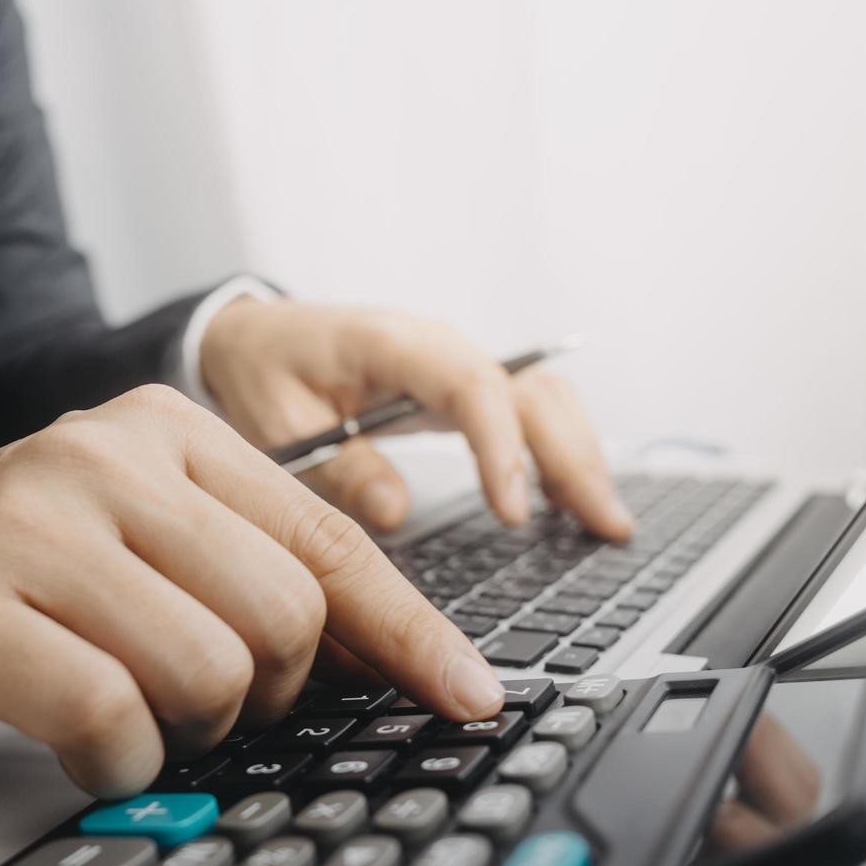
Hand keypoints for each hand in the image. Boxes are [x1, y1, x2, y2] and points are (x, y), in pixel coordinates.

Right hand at [0, 386, 504, 797]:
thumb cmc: (18, 564)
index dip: (409, 632)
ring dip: (190, 727)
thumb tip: (386, 652)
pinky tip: (90, 742)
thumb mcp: (144, 531)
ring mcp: (35, 527)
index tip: (466, 694)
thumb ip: (252, 567)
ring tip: (139, 713)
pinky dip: (119, 758)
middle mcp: (108, 460)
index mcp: (170, 431)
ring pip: (209, 670)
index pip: (328, 542)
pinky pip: (110, 715)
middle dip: (271, 694)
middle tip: (214, 703)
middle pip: (284, 618)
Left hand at [201, 298, 633, 538]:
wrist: (256, 338)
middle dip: (572, 458)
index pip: (471, 384)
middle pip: (528, 390)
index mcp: (392, 343)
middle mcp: (439, 347)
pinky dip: (560, 451)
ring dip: (581, 455)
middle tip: (603, 527)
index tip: (511, 513)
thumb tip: (396, 514)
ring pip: (541, 398)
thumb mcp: (280, 424)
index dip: (500, 447)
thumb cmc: (265, 374)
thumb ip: (336, 467)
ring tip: (608, 524)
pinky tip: (576, 503)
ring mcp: (457, 365)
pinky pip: (526, 411)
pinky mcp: (462, 388)